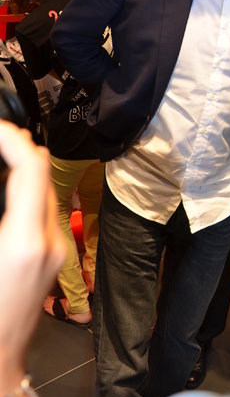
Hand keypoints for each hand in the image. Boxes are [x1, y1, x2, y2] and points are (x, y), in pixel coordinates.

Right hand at [0, 123, 64, 388]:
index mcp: (25, 240)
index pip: (31, 168)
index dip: (12, 139)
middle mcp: (50, 240)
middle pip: (43, 174)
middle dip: (17, 149)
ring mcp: (57, 250)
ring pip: (46, 190)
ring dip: (23, 169)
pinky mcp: (55, 257)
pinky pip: (45, 210)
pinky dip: (27, 191)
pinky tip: (5, 190)